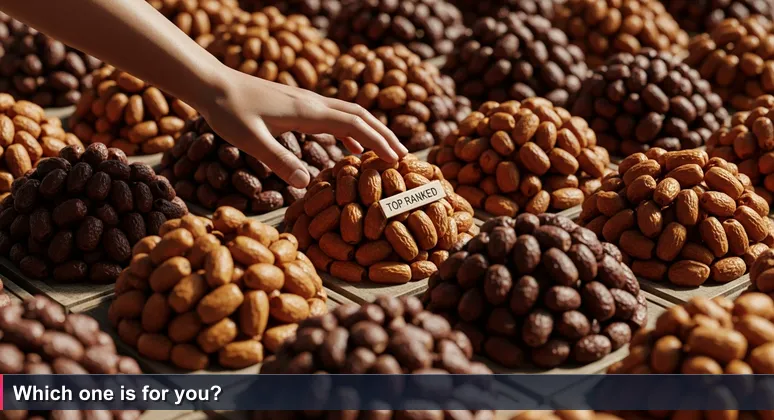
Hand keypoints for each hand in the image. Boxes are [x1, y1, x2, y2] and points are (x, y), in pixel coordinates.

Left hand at [196, 66, 407, 188]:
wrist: (212, 83)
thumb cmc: (229, 111)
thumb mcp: (250, 141)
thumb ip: (279, 161)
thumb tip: (308, 184)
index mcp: (308, 111)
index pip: (355, 125)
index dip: (378, 142)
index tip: (396, 159)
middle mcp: (313, 103)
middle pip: (360, 115)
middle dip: (383, 135)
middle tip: (402, 156)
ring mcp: (306, 101)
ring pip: (349, 113)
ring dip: (370, 131)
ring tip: (384, 152)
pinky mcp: (297, 104)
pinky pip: (333, 116)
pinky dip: (349, 131)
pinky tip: (349, 147)